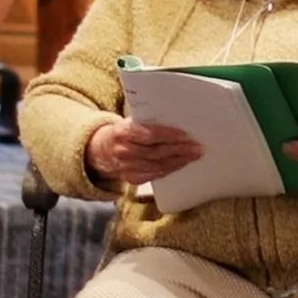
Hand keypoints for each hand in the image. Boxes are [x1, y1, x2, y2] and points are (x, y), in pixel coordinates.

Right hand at [86, 118, 202, 186]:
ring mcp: (127, 167)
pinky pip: (154, 175)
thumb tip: (174, 118)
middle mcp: (123, 151)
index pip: (148, 134)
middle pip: (155, 152)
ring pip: (157, 165)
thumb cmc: (121, 132)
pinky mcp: (131, 179)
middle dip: (179, 149)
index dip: (167, 135)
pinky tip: (180, 164)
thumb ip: (145, 121)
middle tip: (196, 147)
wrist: (100, 150)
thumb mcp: (128, 121)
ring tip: (193, 155)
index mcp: (122, 132)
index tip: (184, 135)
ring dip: (178, 161)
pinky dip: (169, 169)